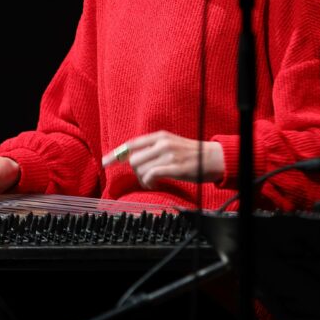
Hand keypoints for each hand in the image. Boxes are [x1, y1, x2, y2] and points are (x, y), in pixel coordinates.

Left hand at [102, 131, 224, 188]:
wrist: (215, 158)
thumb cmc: (192, 155)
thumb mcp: (172, 144)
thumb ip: (154, 149)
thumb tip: (135, 159)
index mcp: (160, 136)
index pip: (131, 144)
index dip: (116, 154)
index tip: (105, 162)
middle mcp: (162, 143)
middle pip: (134, 159)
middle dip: (135, 172)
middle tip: (145, 178)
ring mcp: (169, 154)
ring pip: (141, 168)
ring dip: (143, 179)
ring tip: (152, 182)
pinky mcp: (175, 167)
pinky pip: (151, 175)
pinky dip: (149, 182)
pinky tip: (155, 184)